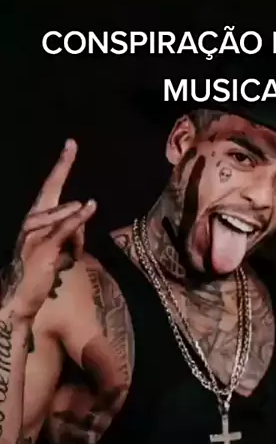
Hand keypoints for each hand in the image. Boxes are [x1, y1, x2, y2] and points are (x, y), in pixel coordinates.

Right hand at [0, 140, 96, 320]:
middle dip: (65, 179)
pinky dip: (77, 218)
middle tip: (71, 165)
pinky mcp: (41, 248)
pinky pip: (64, 229)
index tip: (71, 144)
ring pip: (64, 216)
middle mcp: (31, 222)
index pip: (50, 188)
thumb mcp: (58, 250)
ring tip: (67, 260)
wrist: (18, 299)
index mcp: (36, 220)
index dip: (61, 166)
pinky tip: (89, 207)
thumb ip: (70, 233)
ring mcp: (34, 235)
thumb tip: (83, 220)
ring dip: (76, 237)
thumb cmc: (38, 275)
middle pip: (55, 194)